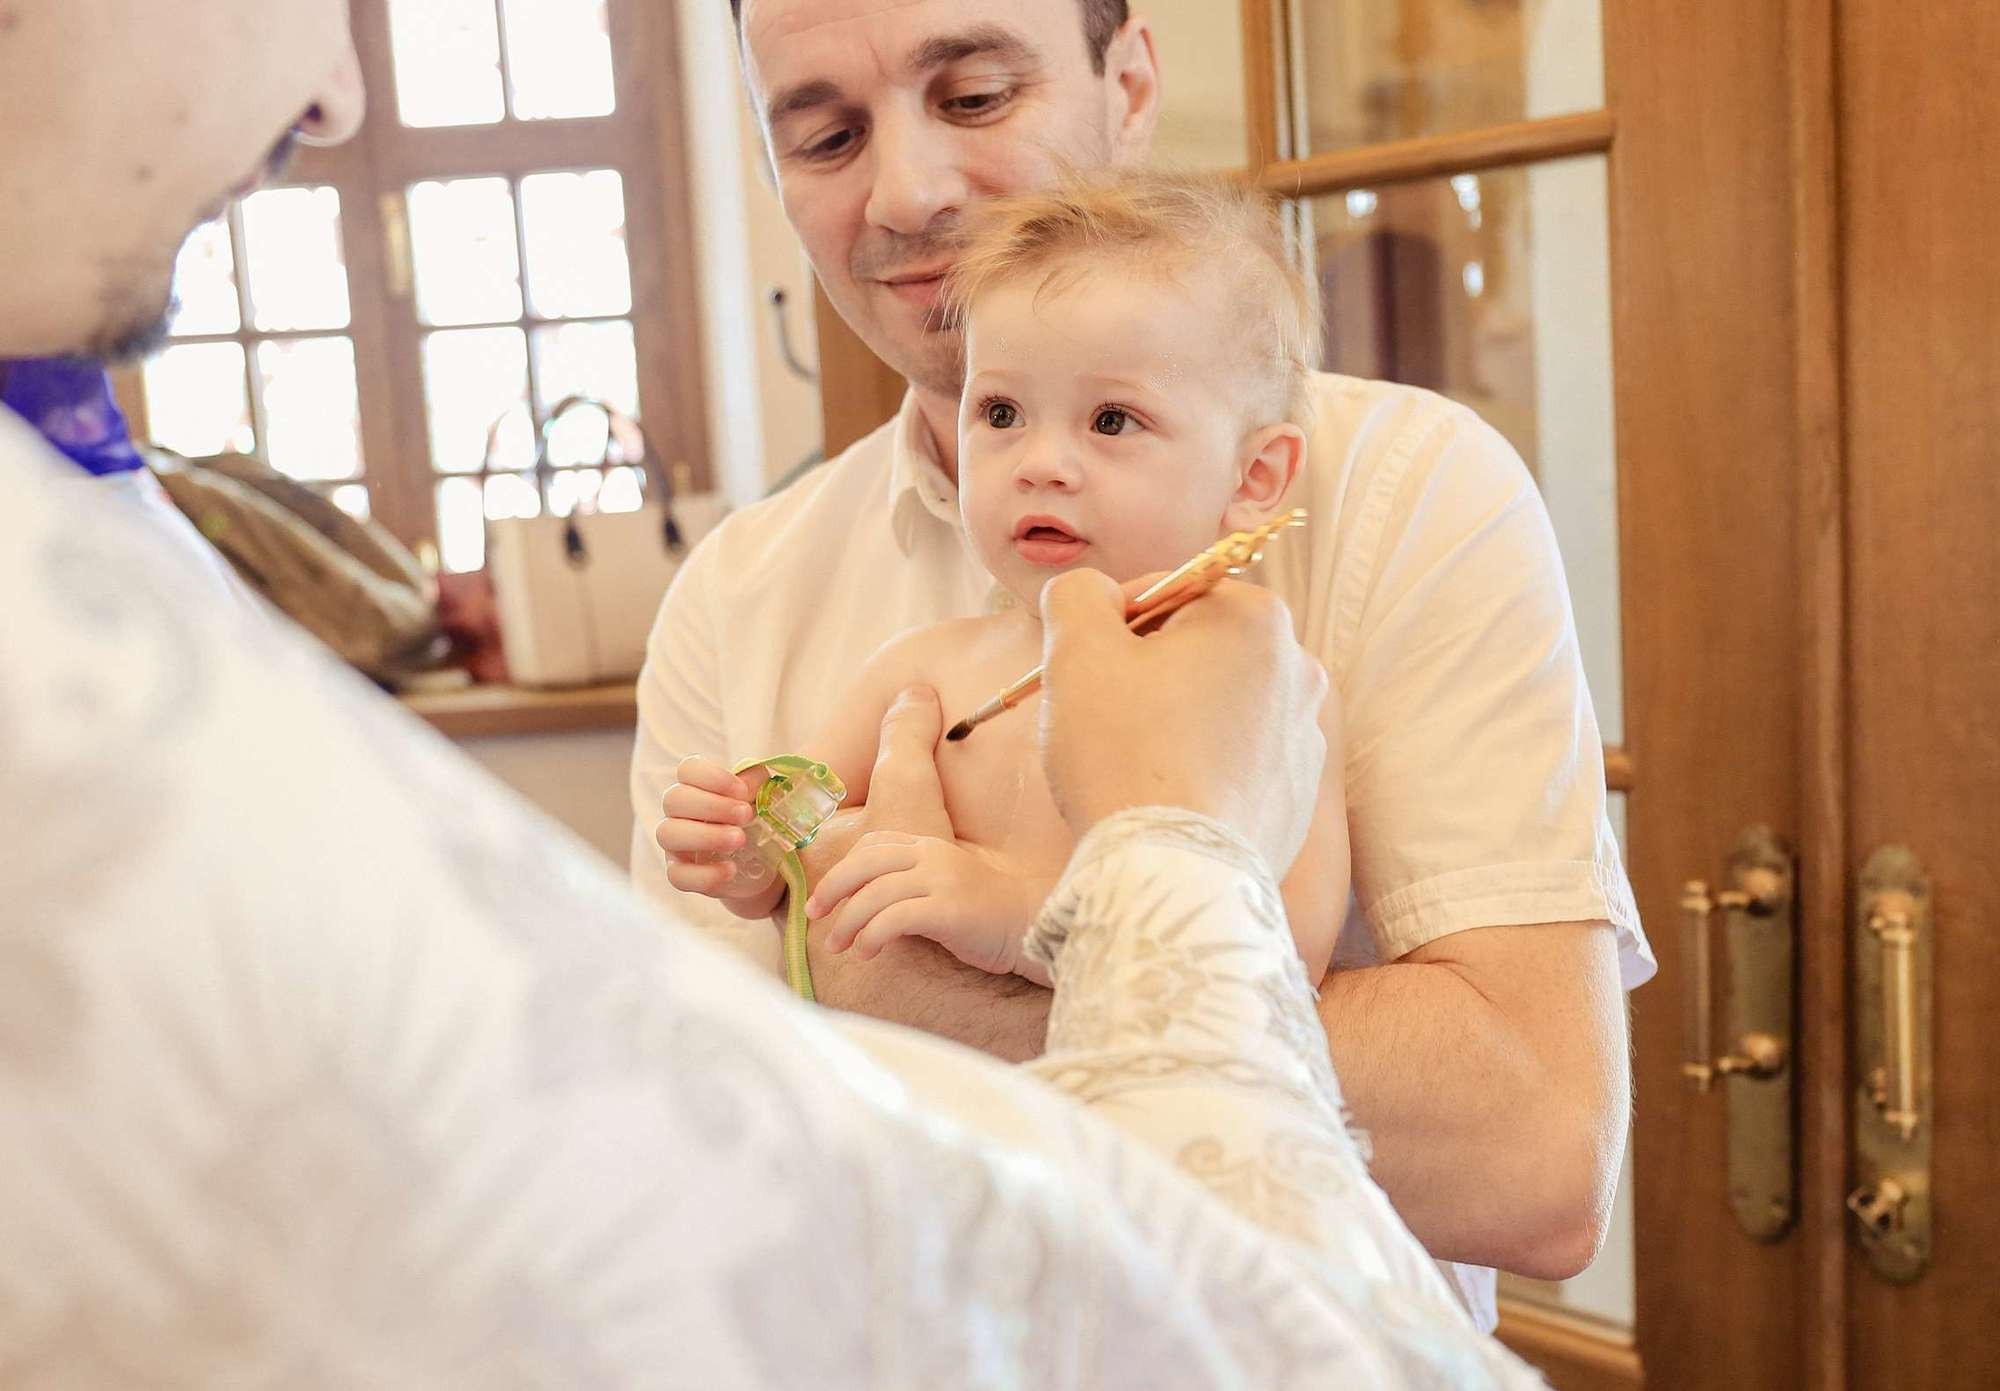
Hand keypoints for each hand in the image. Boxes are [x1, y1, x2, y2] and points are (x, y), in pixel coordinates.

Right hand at [653, 754, 769, 902]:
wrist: (762, 863)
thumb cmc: (756, 820)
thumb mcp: (762, 795)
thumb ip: (756, 783)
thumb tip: (746, 786)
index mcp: (697, 786)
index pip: (687, 769)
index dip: (712, 776)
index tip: (742, 791)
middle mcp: (679, 812)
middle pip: (674, 799)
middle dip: (712, 806)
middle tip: (746, 816)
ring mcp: (675, 844)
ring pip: (666, 834)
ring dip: (705, 836)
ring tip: (740, 840)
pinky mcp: (680, 874)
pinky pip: (677, 875)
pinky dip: (704, 874)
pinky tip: (731, 870)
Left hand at [806, 834, 1053, 980]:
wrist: (1030, 926)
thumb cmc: (982, 915)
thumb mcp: (942, 887)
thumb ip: (908, 884)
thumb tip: (859, 905)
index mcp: (928, 846)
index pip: (872, 845)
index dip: (842, 869)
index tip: (824, 899)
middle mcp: (932, 856)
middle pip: (864, 864)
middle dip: (832, 889)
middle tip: (815, 916)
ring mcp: (941, 880)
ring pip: (874, 894)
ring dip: (848, 922)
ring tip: (839, 946)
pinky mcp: (948, 910)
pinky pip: (895, 919)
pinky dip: (872, 935)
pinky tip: (866, 953)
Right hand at [1036, 569, 1329, 874]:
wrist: (1172, 874)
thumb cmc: (1122, 751)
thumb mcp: (1077, 649)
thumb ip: (1079, 594)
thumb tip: (1092, 594)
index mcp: (1256, 618)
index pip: (1167, 592)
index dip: (1112, 625)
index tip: (1085, 669)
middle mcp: (1299, 669)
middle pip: (1198, 649)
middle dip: (1148, 672)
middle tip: (1104, 718)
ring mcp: (1305, 737)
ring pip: (1218, 705)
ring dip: (1176, 719)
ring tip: (1135, 762)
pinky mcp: (1298, 796)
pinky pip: (1238, 761)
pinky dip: (1202, 767)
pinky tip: (1168, 796)